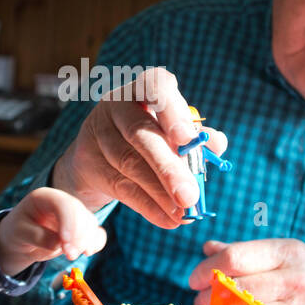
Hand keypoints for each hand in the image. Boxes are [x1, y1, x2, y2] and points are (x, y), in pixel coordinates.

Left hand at [0, 186, 107, 275]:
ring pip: (90, 223)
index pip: (62, 203)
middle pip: (79, 213)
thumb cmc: (17, 232)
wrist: (21, 240)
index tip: (65, 243)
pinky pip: (96, 233)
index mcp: (45, 197)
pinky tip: (88, 252)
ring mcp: (74, 214)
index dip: (68, 222)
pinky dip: (96, 243)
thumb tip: (58, 244)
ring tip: (70, 256)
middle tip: (69, 255)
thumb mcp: (20, 234)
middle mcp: (62, 202)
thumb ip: (38, 237)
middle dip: (78, 236)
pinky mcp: (82, 228)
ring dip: (86, 241)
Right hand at [50, 67, 228, 227]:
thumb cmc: (149, 136)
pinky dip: (148, 206)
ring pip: (130, 164)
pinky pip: (120, 186)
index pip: (155, 85)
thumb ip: (195, 136)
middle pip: (140, 133)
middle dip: (168, 167)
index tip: (188, 139)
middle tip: (190, 196)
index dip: (172, 111)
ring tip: (184, 212)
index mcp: (144, 87)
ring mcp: (98, 131)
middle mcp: (118, 104)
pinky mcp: (88, 161)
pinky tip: (167, 219)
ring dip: (160, 192)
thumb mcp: (172, 130)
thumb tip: (217, 143)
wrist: (99, 155)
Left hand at [188, 239, 304, 304]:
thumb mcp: (291, 259)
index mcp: (289, 251)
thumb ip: (250, 254)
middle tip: (200, 301)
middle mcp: (295, 276)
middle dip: (209, 295)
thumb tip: (209, 248)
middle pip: (236, 285)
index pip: (236, 256)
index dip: (207, 269)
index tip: (194, 279)